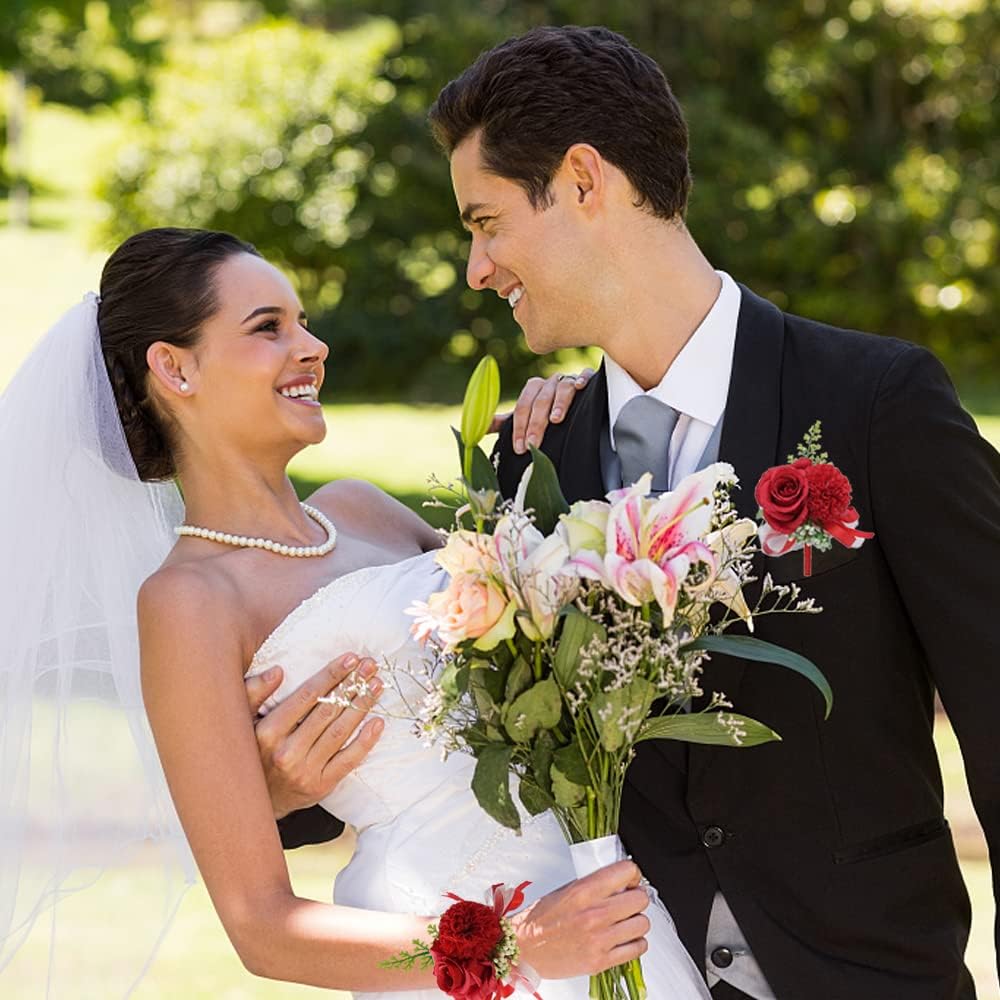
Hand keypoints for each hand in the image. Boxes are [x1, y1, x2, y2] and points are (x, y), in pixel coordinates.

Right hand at [245, 653, 383, 819]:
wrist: (257, 799)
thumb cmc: (252, 751)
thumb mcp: (242, 721)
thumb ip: (254, 693)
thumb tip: (278, 671)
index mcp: (268, 732)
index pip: (307, 696)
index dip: (331, 674)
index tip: (350, 658)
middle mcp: (287, 752)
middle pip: (327, 711)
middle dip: (352, 685)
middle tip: (370, 665)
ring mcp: (306, 771)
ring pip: (340, 732)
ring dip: (362, 705)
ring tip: (376, 685)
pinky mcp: (321, 786)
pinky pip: (348, 760)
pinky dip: (365, 741)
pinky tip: (378, 722)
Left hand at [489, 369, 595, 453]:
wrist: (575, 410)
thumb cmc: (547, 414)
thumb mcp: (524, 419)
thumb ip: (503, 423)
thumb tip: (475, 428)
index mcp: (533, 389)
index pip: (522, 406)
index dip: (519, 427)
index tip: (519, 447)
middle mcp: (549, 383)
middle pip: (540, 400)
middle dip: (535, 423)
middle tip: (533, 443)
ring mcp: (568, 380)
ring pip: (562, 388)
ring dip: (558, 403)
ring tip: (555, 419)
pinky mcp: (588, 380)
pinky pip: (586, 375)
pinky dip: (582, 379)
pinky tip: (580, 387)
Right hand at [510, 860, 649, 978]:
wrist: (524, 949)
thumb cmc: (540, 919)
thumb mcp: (565, 890)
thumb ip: (594, 884)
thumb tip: (619, 880)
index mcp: (583, 892)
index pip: (626, 872)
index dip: (632, 874)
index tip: (629, 879)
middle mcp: (594, 914)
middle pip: (640, 898)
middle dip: (636, 896)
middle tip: (629, 899)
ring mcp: (599, 939)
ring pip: (643, 923)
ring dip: (636, 920)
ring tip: (625, 920)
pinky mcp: (601, 961)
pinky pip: (637, 948)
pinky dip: (635, 942)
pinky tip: (624, 938)